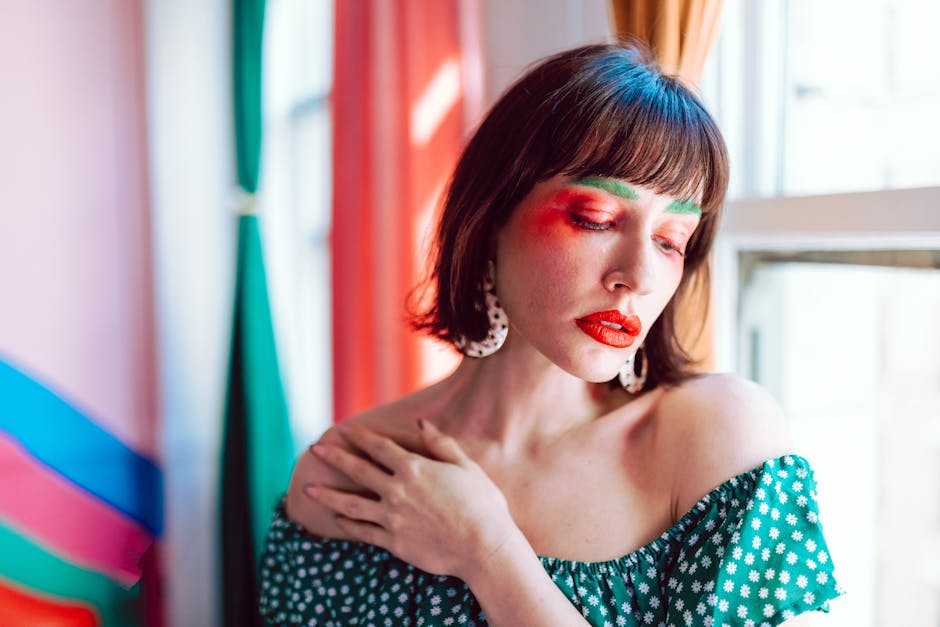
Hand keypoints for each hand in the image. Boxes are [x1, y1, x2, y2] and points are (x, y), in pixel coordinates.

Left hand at [304, 420, 518, 579]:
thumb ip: (441, 443)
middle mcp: (397, 490)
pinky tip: (336, 519)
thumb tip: (421, 422)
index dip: (360, 436)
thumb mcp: (465, 466)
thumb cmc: (482, 504)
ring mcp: (392, 517)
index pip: (379, 447)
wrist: (483, 546)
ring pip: (351, 504)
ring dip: (328, 495)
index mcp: (414, 468)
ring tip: (308, 489)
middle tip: (315, 450)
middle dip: (334, 458)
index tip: (344, 429)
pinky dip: (348, 525)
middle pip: (358, 470)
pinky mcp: (394, 541)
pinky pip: (364, 532)